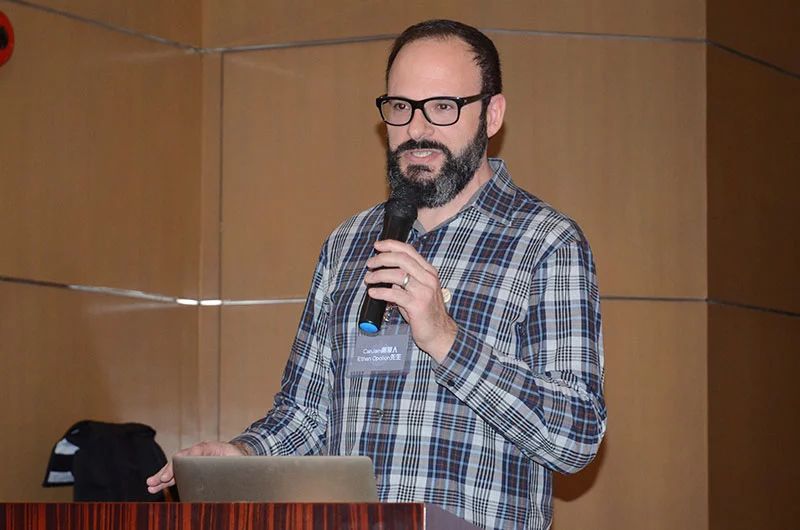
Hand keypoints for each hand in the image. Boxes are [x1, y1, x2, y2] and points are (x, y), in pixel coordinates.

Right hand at [145, 440, 245, 493]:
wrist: (238, 454)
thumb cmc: (237, 457)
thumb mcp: (236, 457)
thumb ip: (230, 460)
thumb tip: (224, 468)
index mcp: (209, 447)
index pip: (192, 452)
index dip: (181, 461)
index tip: (173, 471)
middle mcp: (197, 452)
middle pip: (179, 460)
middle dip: (166, 470)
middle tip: (155, 480)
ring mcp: (192, 459)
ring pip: (175, 467)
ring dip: (162, 476)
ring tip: (150, 484)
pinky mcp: (191, 467)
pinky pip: (177, 473)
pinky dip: (167, 479)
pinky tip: (157, 486)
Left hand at [364, 239, 456, 361]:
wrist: (439, 333)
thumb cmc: (426, 313)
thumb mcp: (418, 291)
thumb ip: (405, 281)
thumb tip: (385, 273)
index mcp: (428, 272)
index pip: (409, 251)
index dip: (391, 245)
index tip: (377, 246)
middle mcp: (428, 278)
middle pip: (402, 259)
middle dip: (382, 258)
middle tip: (370, 264)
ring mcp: (423, 291)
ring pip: (397, 275)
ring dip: (379, 275)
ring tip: (369, 279)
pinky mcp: (417, 305)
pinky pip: (395, 294)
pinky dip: (380, 292)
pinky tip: (373, 293)